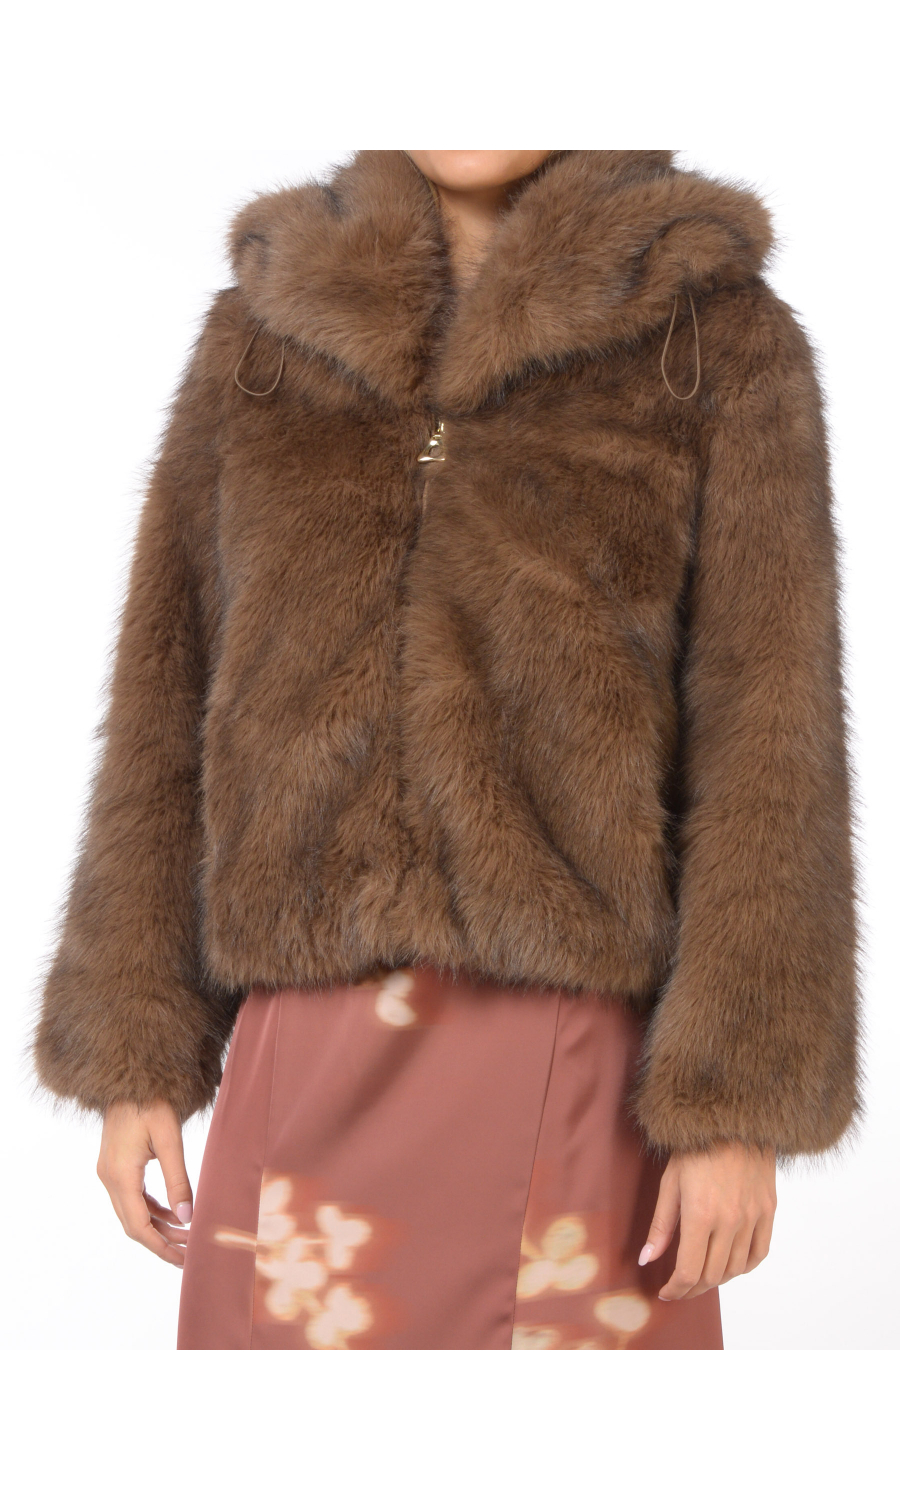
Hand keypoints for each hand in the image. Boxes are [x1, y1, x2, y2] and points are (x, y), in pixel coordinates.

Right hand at [97, 1100, 192, 1267]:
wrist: (131, 1078)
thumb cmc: (151, 1102)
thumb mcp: (169, 1140)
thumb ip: (178, 1181)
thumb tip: (187, 1218)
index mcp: (120, 1175)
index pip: (138, 1226)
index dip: (160, 1247)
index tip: (182, 1259)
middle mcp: (109, 1178)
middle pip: (133, 1224)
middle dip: (161, 1242)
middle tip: (189, 1254)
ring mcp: (110, 1172)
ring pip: (132, 1212)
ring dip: (157, 1227)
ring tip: (186, 1236)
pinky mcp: (116, 1166)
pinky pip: (132, 1198)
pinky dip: (151, 1210)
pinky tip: (171, 1214)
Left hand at [639, 1142, 775, 1299]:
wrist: (734, 1119)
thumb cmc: (696, 1147)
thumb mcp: (670, 1182)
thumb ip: (661, 1226)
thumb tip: (647, 1259)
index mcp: (701, 1214)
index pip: (689, 1271)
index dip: (676, 1289)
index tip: (666, 1292)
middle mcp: (730, 1221)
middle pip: (713, 1275)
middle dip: (693, 1288)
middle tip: (680, 1287)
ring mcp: (752, 1217)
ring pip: (736, 1268)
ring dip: (717, 1279)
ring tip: (702, 1276)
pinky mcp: (768, 1210)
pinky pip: (759, 1252)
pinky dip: (744, 1266)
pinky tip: (731, 1265)